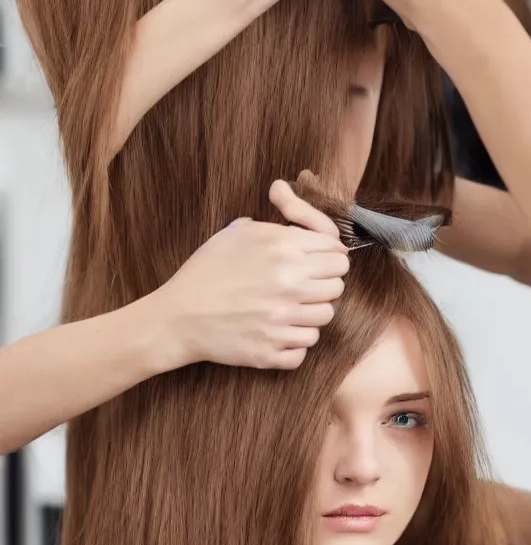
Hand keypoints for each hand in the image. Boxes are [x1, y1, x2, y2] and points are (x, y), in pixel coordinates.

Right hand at [156, 182, 348, 370]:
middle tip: (302, 284)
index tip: (315, 262)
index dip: (328, 256)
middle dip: (323, 283)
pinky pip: (306, 347)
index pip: (338, 253)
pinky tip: (278, 330)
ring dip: (311, 312)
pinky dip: (294, 341)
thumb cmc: (206, 271)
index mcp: (284, 250)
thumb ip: (276, 217)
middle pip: (338, 285)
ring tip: (289, 307)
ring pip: (326, 317)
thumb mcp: (237, 232)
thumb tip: (285, 193)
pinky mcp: (272, 352)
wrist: (176, 317)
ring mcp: (282, 321)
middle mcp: (289, 285)